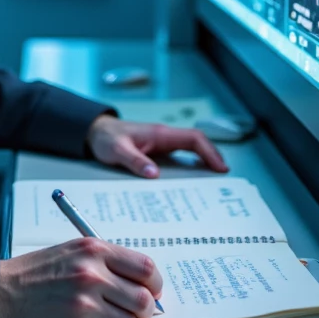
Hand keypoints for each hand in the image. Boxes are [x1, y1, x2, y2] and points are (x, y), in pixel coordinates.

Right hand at [0, 237, 162, 317]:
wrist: (1, 294)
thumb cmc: (36, 274)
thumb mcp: (72, 251)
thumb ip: (107, 262)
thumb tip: (142, 283)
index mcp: (94, 250)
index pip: (146, 268)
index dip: (155, 284)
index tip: (152, 291)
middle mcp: (92, 274)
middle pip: (144, 299)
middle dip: (144, 310)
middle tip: (134, 311)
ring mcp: (84, 303)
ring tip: (101, 316)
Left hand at [86, 115, 228, 177]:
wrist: (95, 132)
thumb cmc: (106, 138)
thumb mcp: (117, 150)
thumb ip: (134, 161)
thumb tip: (154, 174)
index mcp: (160, 134)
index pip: (193, 138)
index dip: (209, 152)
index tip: (220, 168)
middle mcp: (165, 137)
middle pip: (197, 145)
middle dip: (212, 159)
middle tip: (223, 180)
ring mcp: (162, 144)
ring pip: (190, 152)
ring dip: (203, 165)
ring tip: (212, 186)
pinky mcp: (157, 152)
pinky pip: (179, 159)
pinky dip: (189, 169)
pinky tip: (190, 185)